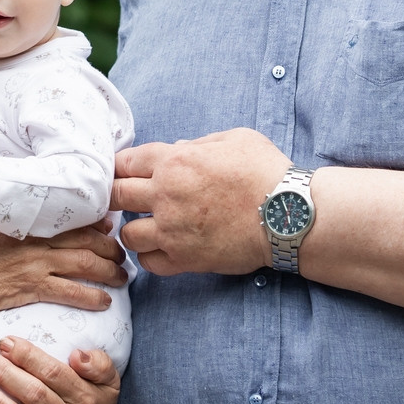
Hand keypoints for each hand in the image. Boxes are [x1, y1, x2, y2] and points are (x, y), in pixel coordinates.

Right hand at [0, 214, 125, 319]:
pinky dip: (92, 297)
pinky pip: (72, 292)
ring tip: (122, 276)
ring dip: (109, 271)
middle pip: (87, 240)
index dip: (95, 219)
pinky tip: (105, 302)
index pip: (70, 215)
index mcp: (25, 219)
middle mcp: (37, 240)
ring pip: (86, 265)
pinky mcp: (34, 289)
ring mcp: (38, 265)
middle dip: (111, 247)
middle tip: (121, 252)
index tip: (108, 223)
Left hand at [112, 128, 290, 275]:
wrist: (288, 214)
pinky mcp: (185, 258)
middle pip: (115, 195)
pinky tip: (162, 249)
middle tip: (124, 199)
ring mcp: (172, 230)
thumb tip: (178, 150)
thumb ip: (198, 144)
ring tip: (147, 227)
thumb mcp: (233, 139)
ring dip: (134, 229)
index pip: (125, 162)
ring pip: (127, 233)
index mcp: (174, 161)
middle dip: (115, 195)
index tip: (125, 173)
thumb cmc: (266, 172)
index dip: (122, 167)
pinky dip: (150, 257)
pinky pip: (148, 263)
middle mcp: (166, 195)